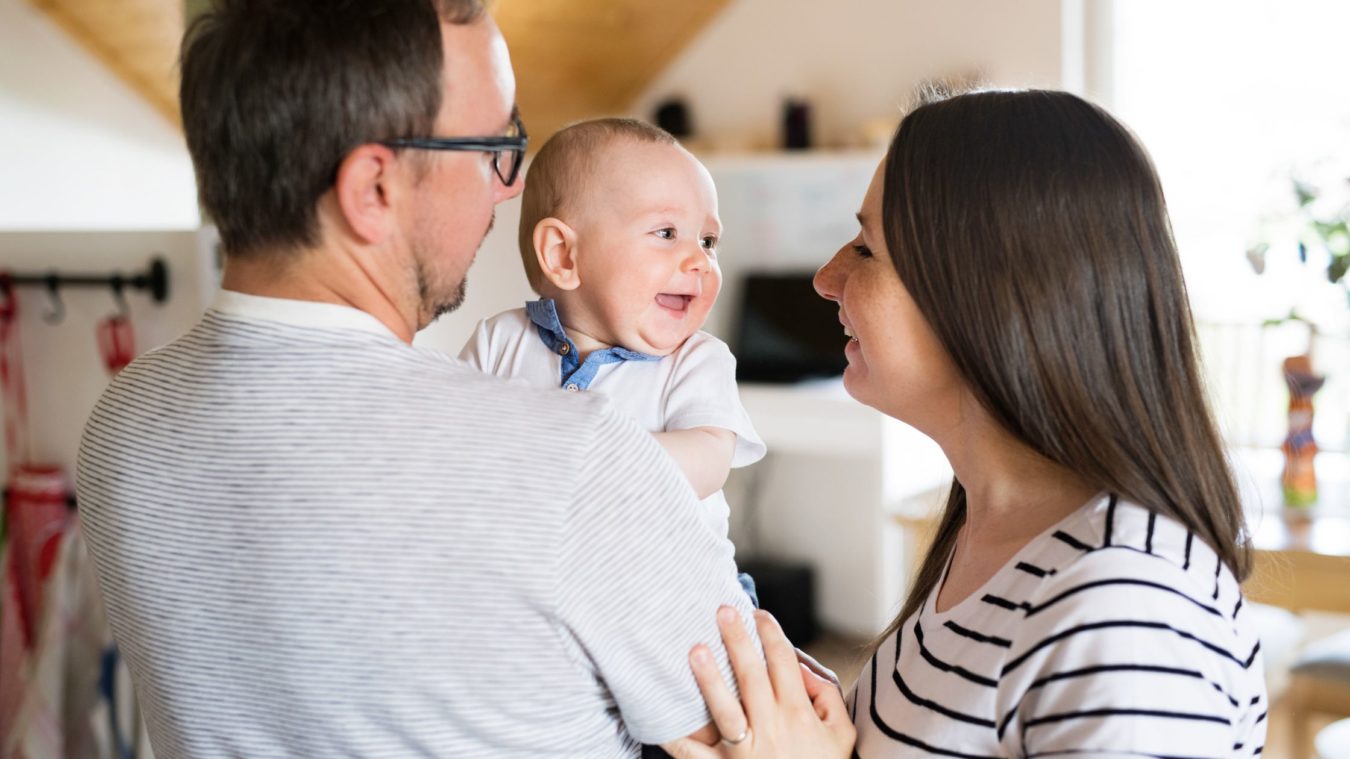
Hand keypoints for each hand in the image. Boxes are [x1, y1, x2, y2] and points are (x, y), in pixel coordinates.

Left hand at [661, 607, 854, 758]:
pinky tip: (661, 720)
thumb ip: (828, 697)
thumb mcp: (841, 734)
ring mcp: (746, 752)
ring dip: (710, 679)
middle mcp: (772, 729)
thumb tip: (803, 669)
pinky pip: (696, 756)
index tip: (758, 614)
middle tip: (722, 611)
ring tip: (696, 650)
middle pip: (753, 676)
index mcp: (799, 715)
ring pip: (725, 710)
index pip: (784, 663)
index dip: (771, 634)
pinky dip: (678, 740)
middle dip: (738, 641)